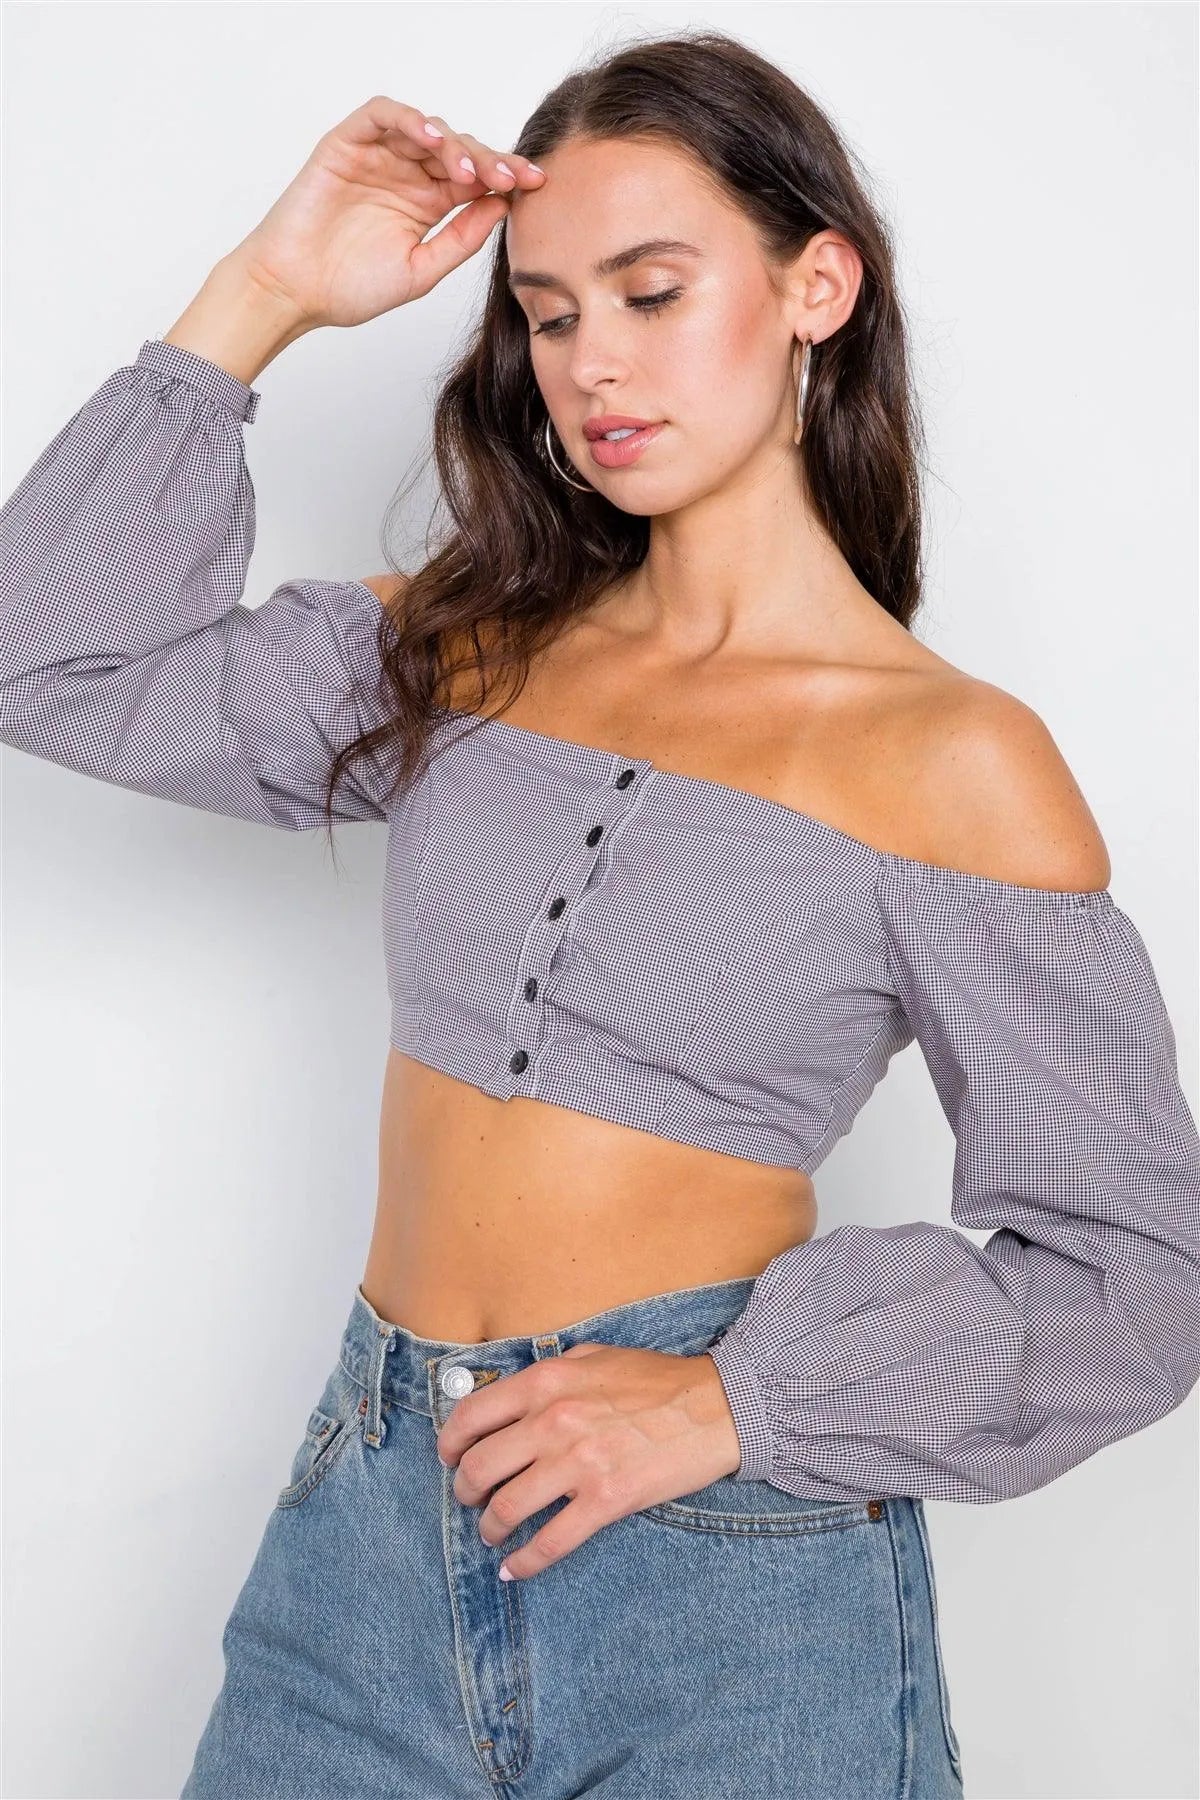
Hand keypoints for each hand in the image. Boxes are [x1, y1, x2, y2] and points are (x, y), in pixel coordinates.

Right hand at [227, 94, 544, 330]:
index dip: (508, 176)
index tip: (537, 184)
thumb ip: (460, 239)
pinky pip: (383, 115)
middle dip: (490, 160)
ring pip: (426, 129)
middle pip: (459, 150)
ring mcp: (379, 157)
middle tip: (509, 177)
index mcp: (428, 205)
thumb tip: (502, 207)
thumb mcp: (421, 271)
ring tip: (468, 170)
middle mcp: (407, 175)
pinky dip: (409, 119)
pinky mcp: (348, 143)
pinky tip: (430, 137)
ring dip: (454, 143)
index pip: (477, 180)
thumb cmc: (349, 289)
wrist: (294, 291)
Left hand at [434, 1342, 742, 1580]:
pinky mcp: (605, 1501)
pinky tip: (515, 1570)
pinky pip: (551, 1542)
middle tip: (469, 1499)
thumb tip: (514, 1395)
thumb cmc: (657, 1380)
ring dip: (490, 1527)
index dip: (450, 1444)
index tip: (449, 1458)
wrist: (716, 1406)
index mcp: (546, 1382)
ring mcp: (578, 1464)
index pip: (472, 1416)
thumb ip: (551, 1375)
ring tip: (491, 1533)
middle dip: (465, 1490)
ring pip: (507, 1507)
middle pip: (479, 1466)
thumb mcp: (595, 1356)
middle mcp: (553, 1421)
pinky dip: (525, 1563)